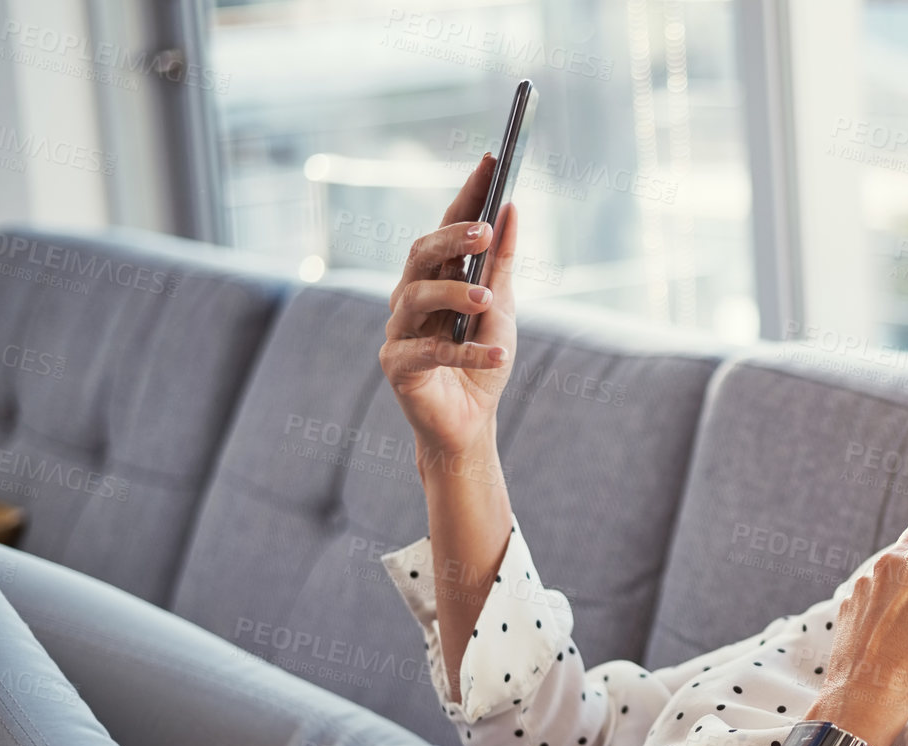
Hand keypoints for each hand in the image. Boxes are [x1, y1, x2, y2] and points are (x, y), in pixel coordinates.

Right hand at [379, 153, 521, 459]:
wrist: (469, 423)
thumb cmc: (482, 361)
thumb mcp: (502, 309)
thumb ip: (502, 263)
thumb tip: (511, 208)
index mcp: (435, 277)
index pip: (448, 226)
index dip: (467, 193)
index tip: (492, 160)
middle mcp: (410, 296)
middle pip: (421, 253)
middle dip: (451, 238)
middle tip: (484, 232)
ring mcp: (399, 329)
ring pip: (417, 297)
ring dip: (456, 295)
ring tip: (489, 301)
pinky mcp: (396, 366)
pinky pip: (430, 351)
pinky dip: (467, 351)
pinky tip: (498, 353)